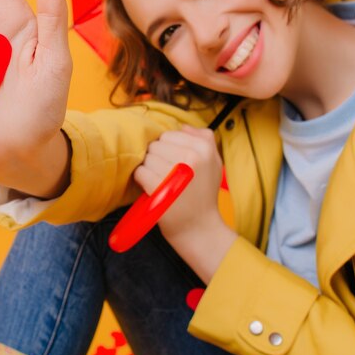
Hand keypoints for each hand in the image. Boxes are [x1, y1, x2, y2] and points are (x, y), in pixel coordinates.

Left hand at [133, 126, 224, 240]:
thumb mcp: (214, 163)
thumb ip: (204, 139)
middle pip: (156, 145)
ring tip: (160, 182)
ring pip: (147, 158)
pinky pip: (140, 172)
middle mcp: (191, 157)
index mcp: (204, 148)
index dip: (167, 149)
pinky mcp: (160, 187)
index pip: (169, 135)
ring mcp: (175, 172)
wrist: (199, 228)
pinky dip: (142, 180)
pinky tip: (153, 188)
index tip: (173, 163)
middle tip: (166, 174)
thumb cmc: (204, 195)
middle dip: (157, 158)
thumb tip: (183, 125)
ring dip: (149, 169)